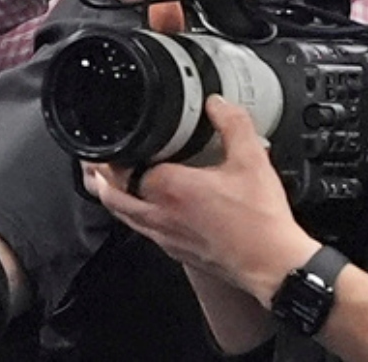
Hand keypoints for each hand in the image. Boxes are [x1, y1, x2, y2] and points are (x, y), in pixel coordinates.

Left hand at [85, 97, 318, 302]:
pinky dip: (133, 215)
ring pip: (123, 216)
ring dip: (112, 197)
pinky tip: (144, 209)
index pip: (124, 166)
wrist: (273, 265)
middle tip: (94, 161)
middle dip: (100, 176)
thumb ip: (232, 123)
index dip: (112, 153)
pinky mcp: (175, 251)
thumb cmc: (260, 221)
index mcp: (170, 187)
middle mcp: (160, 214)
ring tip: (107, 182)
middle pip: (112, 195)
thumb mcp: (252, 159)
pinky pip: (141, 230)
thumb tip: (217, 103)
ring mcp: (164, 236)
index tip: (108, 141)